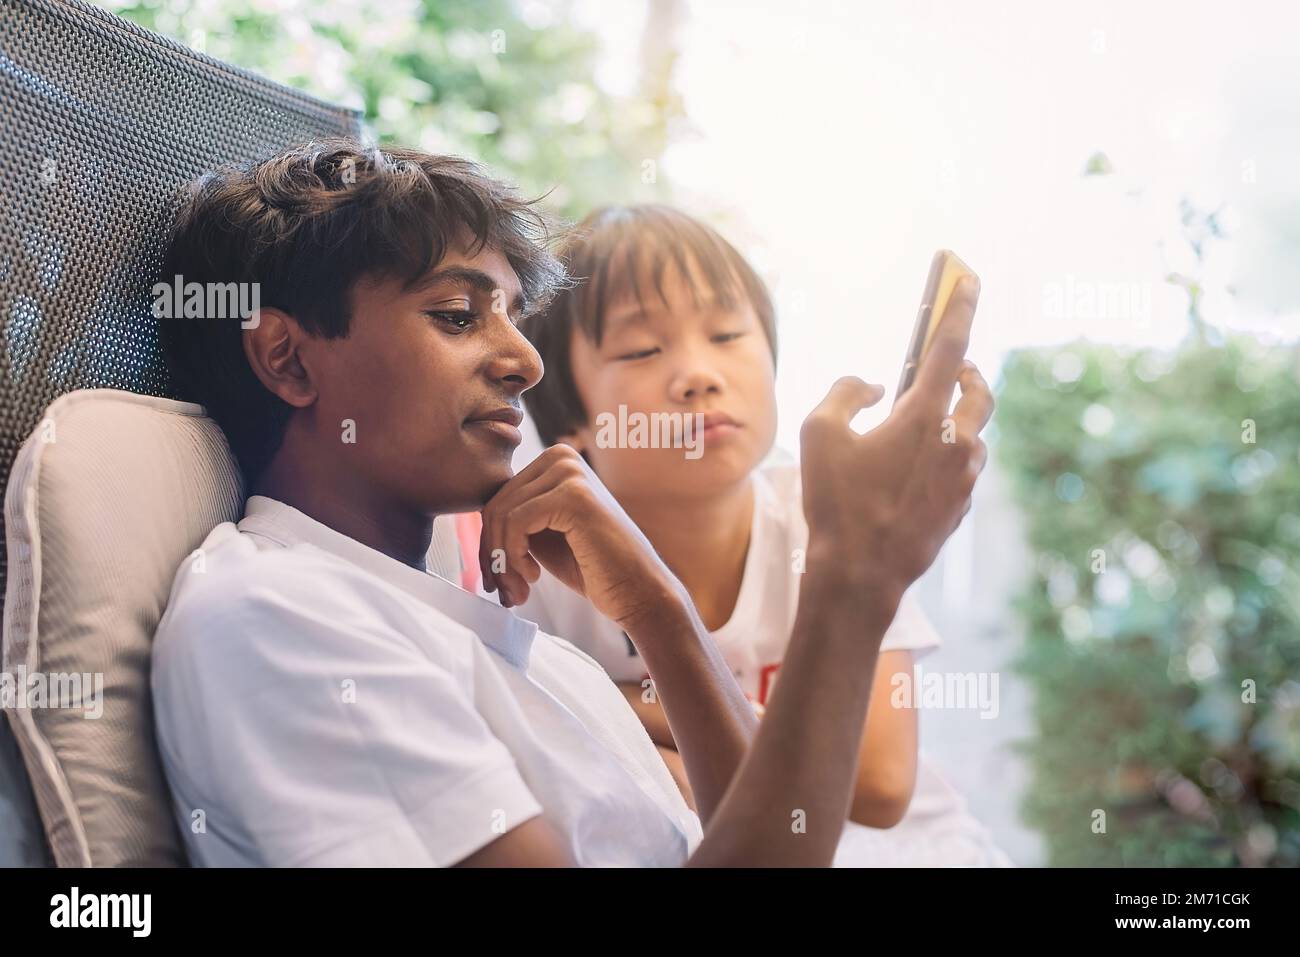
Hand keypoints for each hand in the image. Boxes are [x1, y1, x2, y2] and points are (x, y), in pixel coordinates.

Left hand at [478, 445, 684, 628]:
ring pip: (500, 514)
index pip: (496, 497)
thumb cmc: (590, 567)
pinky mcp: (574, 495)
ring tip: (519, 591)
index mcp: (554, 461)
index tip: (499, 580)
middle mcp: (561, 456)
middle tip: (507, 592)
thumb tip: (472, 515)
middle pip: (494, 504)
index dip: (489, 542)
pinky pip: (515, 522)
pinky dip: (514, 556)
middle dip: (493, 555)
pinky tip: (533, 578)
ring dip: (502, 562)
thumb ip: (513, 517)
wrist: (637, 592)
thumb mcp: (541, 535)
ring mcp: (570, 472)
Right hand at [799, 276, 993, 597]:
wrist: (860, 575)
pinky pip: (962, 469)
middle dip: (968, 371)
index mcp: (924, 418)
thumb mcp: (819, 434)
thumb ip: (846, 394)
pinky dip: (946, 456)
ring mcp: (963, 479)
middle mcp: (956, 444)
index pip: (950, 347)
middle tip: (952, 364)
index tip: (970, 277)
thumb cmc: (836, 503)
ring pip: (974, 434)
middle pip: (979, 391)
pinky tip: (914, 470)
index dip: (959, 307)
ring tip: (923, 424)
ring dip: (956, 419)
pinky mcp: (961, 508)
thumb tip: (873, 387)